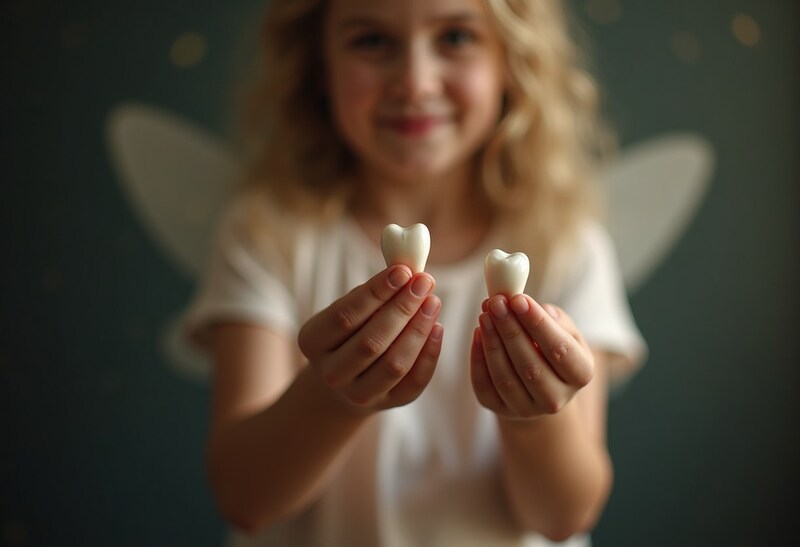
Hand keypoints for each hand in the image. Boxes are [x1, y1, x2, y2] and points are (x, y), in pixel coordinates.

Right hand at [298, 265, 442, 413]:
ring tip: (433, 301)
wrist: (344, 378)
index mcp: (312, 342)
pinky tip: (437, 327)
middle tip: (425, 282)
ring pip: (394, 365)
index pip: (345, 316)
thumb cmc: (350, 331)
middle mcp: (331, 373)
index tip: (403, 270)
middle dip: (402, 309)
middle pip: (370, 342)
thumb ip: (373, 291)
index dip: (376, 293)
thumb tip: (407, 265)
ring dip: (418, 330)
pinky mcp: (388, 405)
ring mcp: (358, 394)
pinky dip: (429, 354)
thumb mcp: (349, 309)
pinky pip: (413, 382)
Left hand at [470, 294, 593, 420]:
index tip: (519, 299)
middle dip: (510, 331)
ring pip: (505, 379)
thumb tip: (527, 308)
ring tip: (485, 315)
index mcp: (581, 374)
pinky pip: (485, 387)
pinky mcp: (502, 411)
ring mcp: (528, 410)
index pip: (560, 350)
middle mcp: (557, 399)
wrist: (540, 383)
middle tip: (496, 303)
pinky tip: (478, 334)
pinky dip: (478, 360)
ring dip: (492, 344)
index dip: (538, 324)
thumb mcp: (564, 329)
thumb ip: (552, 317)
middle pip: (531, 367)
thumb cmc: (554, 347)